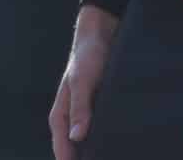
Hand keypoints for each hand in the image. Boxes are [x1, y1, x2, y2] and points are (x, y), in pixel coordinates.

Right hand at [50, 6, 117, 159]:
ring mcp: (85, 115)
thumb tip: (76, 137)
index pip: (62, 149)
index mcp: (60, 114)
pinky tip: (121, 145)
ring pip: (88, 142)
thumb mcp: (82, 81)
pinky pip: (101, 132)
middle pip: (75, 150)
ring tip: (115, 156)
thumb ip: (79, 109)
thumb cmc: (87, 56)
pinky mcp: (99, 110)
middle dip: (85, 159)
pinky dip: (108, 140)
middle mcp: (71, 118)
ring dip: (99, 150)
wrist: (101, 35)